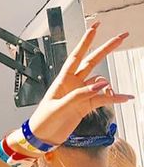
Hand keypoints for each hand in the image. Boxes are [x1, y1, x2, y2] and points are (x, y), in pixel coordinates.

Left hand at [28, 24, 131, 144]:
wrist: (42, 138)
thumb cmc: (44, 121)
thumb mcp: (59, 107)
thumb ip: (80, 95)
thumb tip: (101, 85)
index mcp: (62, 80)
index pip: (76, 56)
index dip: (85, 42)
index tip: (95, 27)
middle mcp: (73, 84)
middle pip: (92, 62)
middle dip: (106, 49)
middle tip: (121, 37)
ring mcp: (81, 94)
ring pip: (100, 82)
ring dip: (109, 87)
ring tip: (115, 95)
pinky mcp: (86, 106)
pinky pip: (103, 99)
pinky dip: (114, 98)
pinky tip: (125, 98)